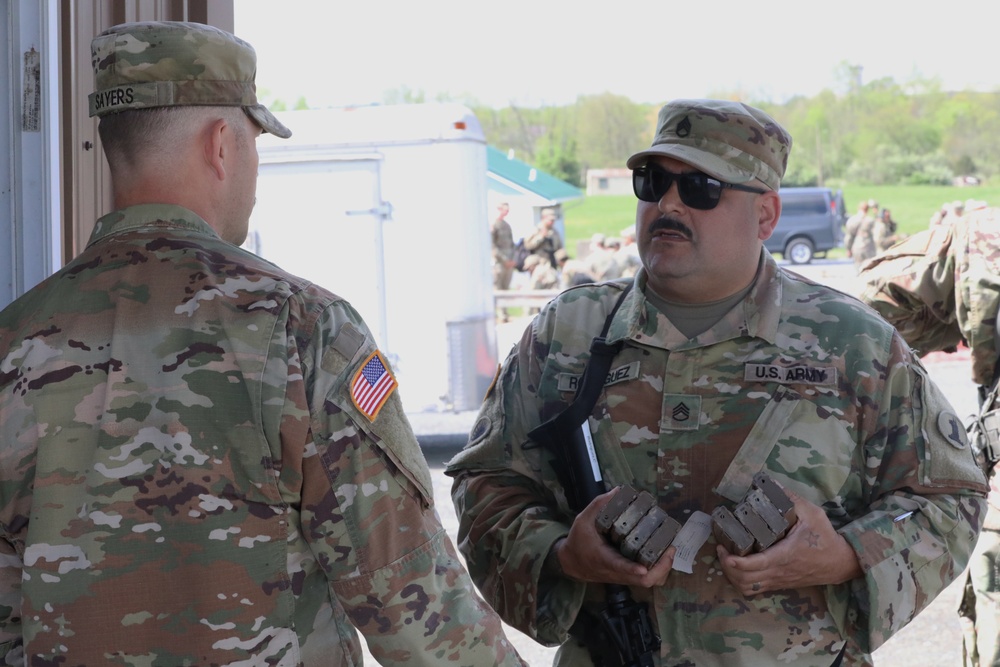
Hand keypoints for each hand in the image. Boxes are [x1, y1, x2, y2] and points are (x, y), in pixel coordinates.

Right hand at [553, 488, 674, 588]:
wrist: (572, 562)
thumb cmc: (578, 541)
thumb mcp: (583, 520)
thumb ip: (599, 505)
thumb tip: (618, 491)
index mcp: (603, 558)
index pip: (618, 566)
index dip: (631, 568)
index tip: (643, 568)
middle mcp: (616, 571)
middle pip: (642, 580)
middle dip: (660, 568)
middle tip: (670, 549)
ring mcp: (624, 576)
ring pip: (648, 582)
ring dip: (662, 569)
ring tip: (670, 550)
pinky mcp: (628, 576)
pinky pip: (647, 578)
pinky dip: (659, 569)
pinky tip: (663, 553)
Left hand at [715, 488, 861, 596]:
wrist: (840, 562)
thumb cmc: (825, 537)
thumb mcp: (812, 513)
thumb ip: (791, 499)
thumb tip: (770, 483)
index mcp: (785, 555)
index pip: (756, 564)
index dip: (736, 562)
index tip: (724, 550)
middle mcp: (779, 572)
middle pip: (745, 579)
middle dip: (727, 566)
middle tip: (721, 549)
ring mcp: (778, 580)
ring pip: (748, 587)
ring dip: (732, 576)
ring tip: (726, 558)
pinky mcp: (779, 584)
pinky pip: (755, 589)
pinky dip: (741, 581)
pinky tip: (737, 567)